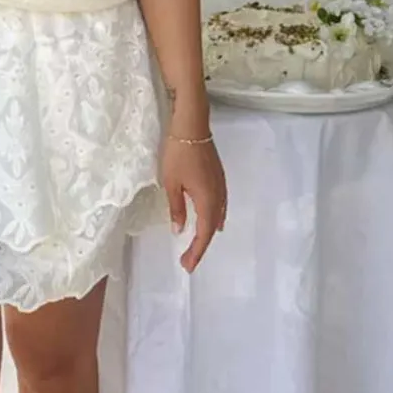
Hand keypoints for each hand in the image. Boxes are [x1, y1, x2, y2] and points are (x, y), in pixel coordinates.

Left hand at [161, 132, 226, 273]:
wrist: (192, 126)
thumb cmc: (178, 154)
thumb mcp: (171, 182)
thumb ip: (177, 208)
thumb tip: (180, 230)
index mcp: (207, 200)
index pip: (203, 234)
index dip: (196, 251)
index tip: (186, 266)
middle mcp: (218, 196)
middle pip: (212, 228)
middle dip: (201, 245)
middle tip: (188, 260)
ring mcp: (221, 186)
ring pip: (218, 216)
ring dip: (208, 232)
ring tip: (198, 245)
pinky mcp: (219, 177)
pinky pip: (220, 205)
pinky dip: (214, 217)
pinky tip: (211, 219)